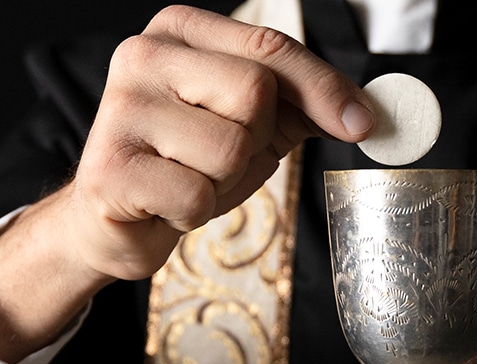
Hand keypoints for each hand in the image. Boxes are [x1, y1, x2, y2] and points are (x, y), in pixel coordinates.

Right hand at [63, 5, 373, 280]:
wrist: (112, 218)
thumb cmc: (187, 162)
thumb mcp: (253, 123)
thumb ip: (305, 106)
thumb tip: (369, 114)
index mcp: (179, 31)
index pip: (270, 48)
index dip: (323, 88)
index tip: (363, 124)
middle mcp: (142, 55)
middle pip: (254, 93)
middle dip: (258, 141)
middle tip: (224, 158)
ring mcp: (119, 110)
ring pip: (230, 149)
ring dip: (226, 183)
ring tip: (191, 180)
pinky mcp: (108, 169)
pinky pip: (196, 196)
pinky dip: (195, 213)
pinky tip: (166, 205)